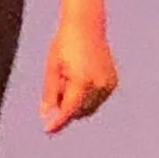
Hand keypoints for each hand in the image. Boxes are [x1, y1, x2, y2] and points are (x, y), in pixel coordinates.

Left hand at [40, 15, 117, 132]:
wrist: (86, 27)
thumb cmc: (64, 45)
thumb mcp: (52, 67)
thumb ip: (50, 92)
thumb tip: (46, 114)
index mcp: (82, 81)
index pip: (69, 109)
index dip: (58, 121)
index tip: (47, 130)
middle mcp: (99, 85)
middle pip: (79, 110)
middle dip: (66, 106)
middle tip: (59, 83)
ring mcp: (109, 85)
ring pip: (89, 107)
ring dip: (76, 102)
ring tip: (69, 77)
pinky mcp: (113, 83)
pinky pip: (97, 99)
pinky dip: (86, 96)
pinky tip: (79, 75)